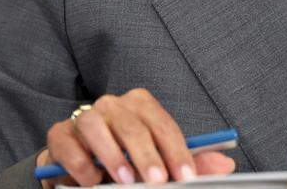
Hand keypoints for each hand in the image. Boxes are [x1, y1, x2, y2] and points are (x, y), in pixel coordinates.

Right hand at [36, 88, 235, 185]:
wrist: (78, 170)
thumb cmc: (124, 163)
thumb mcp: (158, 164)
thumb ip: (187, 164)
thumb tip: (226, 164)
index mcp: (140, 106)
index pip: (162, 125)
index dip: (177, 152)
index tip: (186, 177)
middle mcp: (112, 105)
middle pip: (132, 125)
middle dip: (147, 156)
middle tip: (157, 182)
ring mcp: (84, 117)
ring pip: (97, 126)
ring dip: (112, 156)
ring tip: (124, 181)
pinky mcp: (59, 134)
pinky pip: (68, 143)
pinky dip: (80, 163)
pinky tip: (91, 180)